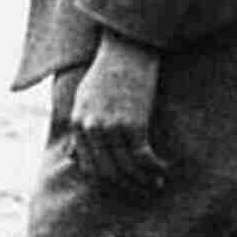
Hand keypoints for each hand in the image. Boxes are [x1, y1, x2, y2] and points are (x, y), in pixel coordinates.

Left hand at [69, 31, 167, 193]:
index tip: (122, 184)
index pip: (88, 166)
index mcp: (77, 124)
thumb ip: (78, 129)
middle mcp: (91, 130)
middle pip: (107, 172)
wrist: (127, 46)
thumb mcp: (84, 99)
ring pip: (126, 169)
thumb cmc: (107, 70)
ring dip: (142, 181)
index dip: (106, 180)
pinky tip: (164, 169)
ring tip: (156, 183)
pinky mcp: (134, 124)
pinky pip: (143, 158)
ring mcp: (112, 128)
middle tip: (142, 190)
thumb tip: (72, 158)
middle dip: (126, 186)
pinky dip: (154, 168)